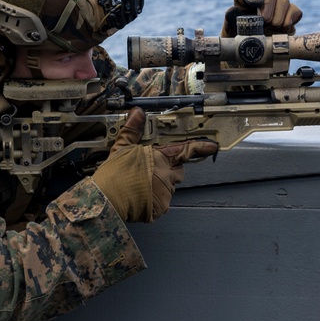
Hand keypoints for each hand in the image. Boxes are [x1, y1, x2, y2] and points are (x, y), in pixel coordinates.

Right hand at [92, 108, 217, 221]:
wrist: (107, 199)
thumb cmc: (115, 173)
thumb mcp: (121, 148)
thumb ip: (132, 130)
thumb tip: (137, 113)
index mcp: (161, 157)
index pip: (186, 150)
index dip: (201, 147)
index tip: (212, 146)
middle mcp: (167, 175)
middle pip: (178, 170)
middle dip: (170, 169)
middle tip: (151, 170)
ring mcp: (166, 192)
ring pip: (170, 187)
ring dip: (160, 185)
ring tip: (140, 185)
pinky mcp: (161, 207)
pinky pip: (162, 203)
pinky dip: (154, 200)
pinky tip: (140, 197)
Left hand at [221, 0, 302, 37]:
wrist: (254, 55)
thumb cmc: (240, 40)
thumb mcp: (231, 30)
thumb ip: (230, 19)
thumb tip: (233, 11)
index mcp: (245, 2)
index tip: (254, 4)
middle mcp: (262, 1)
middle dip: (268, 9)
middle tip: (265, 22)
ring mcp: (278, 8)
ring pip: (284, 0)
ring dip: (279, 16)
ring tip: (273, 28)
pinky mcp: (290, 17)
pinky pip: (295, 11)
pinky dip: (290, 20)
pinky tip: (282, 29)